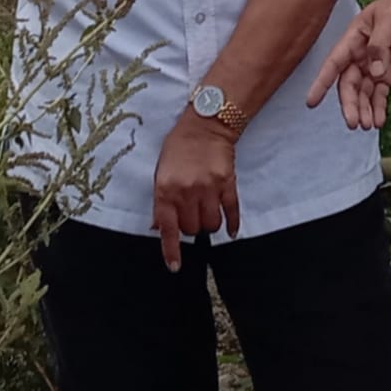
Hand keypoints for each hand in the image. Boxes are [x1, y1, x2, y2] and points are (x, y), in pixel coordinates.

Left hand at [151, 111, 239, 271]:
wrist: (205, 124)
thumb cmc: (178, 148)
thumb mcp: (161, 173)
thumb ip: (161, 202)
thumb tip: (159, 228)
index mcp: (166, 189)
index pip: (168, 228)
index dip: (171, 251)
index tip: (175, 266)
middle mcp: (187, 191)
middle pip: (192, 229)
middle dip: (190, 228)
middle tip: (190, 215)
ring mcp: (209, 188)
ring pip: (211, 224)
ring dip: (208, 224)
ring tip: (205, 214)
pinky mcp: (228, 183)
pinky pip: (231, 212)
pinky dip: (232, 224)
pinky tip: (231, 230)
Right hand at [306, 0, 390, 129]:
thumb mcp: (390, 20)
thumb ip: (380, 45)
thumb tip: (374, 73)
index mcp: (353, 39)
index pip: (334, 63)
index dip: (321, 82)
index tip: (311, 101)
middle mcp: (358, 56)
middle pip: (348, 84)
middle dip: (350, 104)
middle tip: (354, 123)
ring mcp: (373, 67)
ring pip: (362, 93)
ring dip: (364, 109)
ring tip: (368, 126)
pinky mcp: (387, 74)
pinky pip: (379, 94)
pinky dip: (378, 108)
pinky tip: (379, 121)